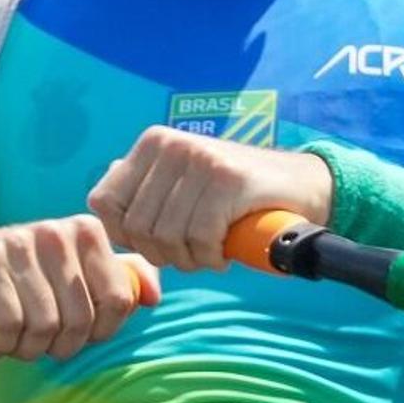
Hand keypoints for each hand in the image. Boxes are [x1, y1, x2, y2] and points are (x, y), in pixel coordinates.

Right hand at [0, 216, 162, 361]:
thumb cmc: (23, 274)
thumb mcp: (73, 268)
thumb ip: (119, 277)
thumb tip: (153, 296)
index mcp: (85, 231)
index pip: (118, 299)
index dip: (101, 332)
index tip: (78, 336)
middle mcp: (54, 232)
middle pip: (80, 319)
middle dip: (61, 346)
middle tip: (41, 346)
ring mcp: (17, 244)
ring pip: (45, 324)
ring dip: (29, 349)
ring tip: (17, 344)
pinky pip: (10, 324)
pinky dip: (4, 345)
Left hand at [87, 127, 335, 274]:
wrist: (303, 186)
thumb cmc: (236, 195)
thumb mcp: (182, 182)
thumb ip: (143, 188)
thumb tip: (99, 202)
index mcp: (153, 143)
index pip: (104, 203)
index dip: (124, 235)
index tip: (155, 243)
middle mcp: (172, 145)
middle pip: (136, 226)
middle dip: (161, 253)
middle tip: (190, 253)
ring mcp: (200, 159)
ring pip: (167, 236)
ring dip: (188, 259)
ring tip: (208, 253)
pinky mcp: (228, 180)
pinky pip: (200, 237)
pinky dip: (210, 257)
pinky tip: (223, 253)